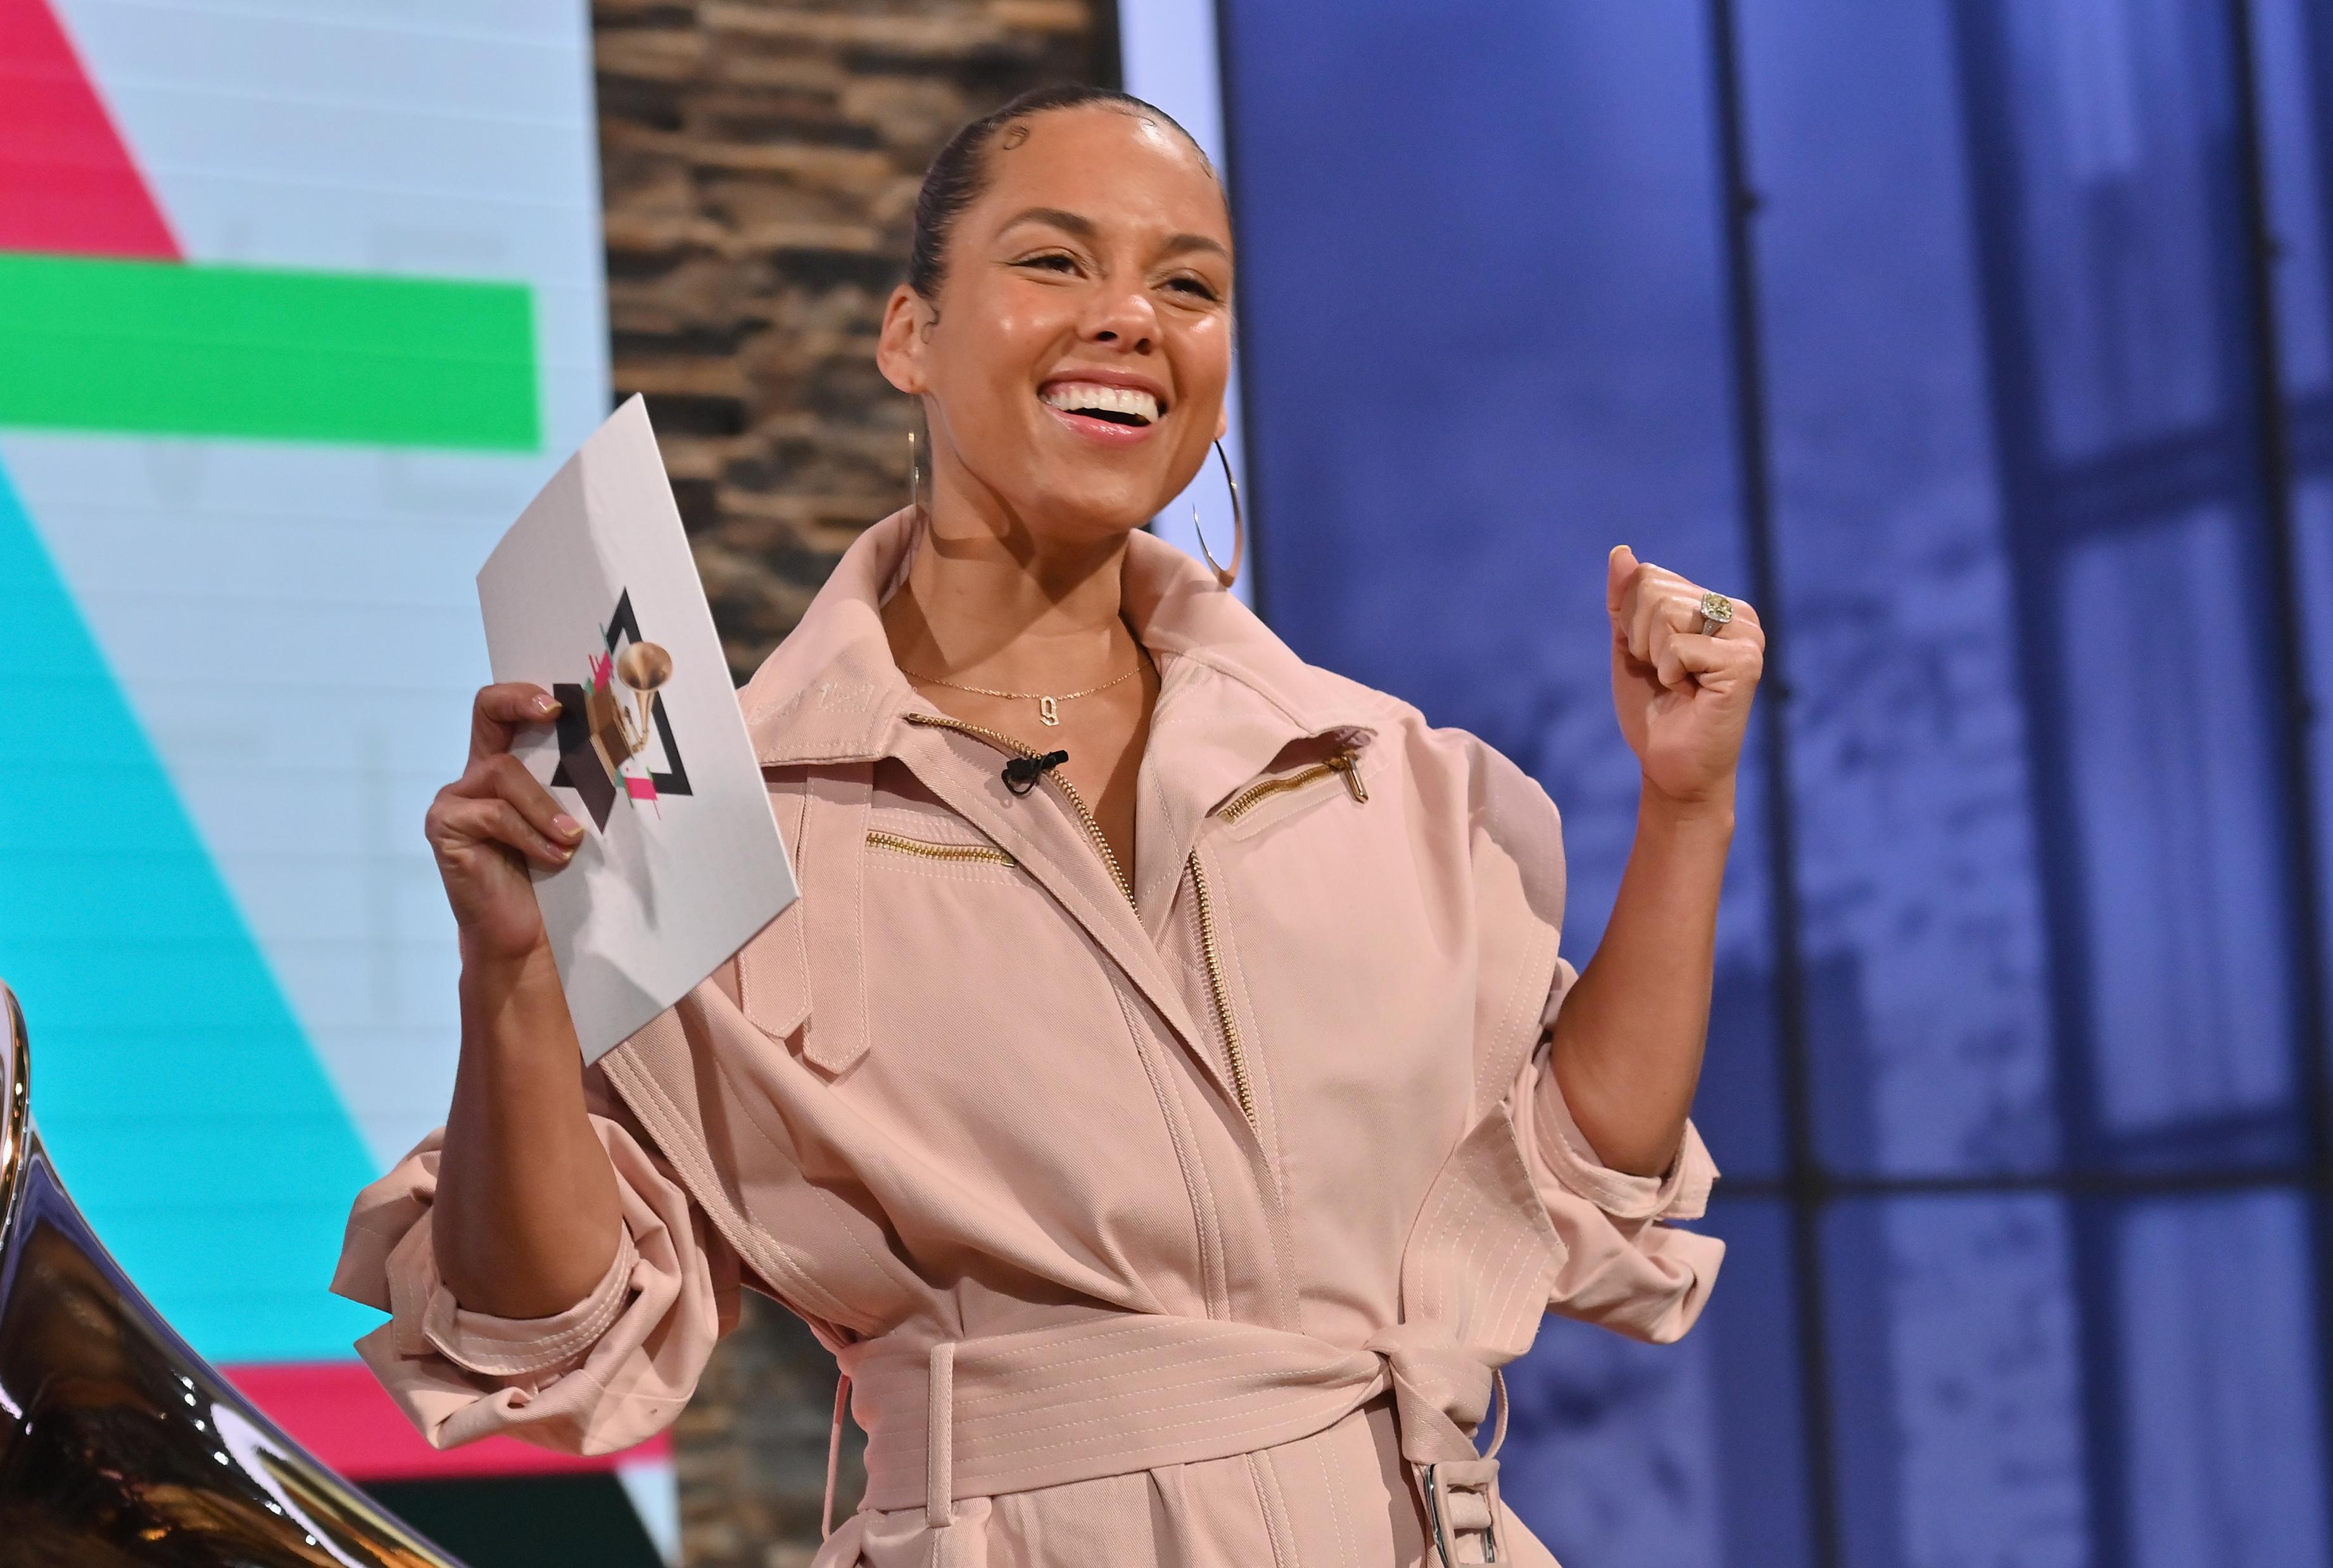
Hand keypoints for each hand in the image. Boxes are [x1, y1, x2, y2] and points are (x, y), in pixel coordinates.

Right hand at [425, 683, 585, 961]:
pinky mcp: (444, 827)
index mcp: (504, 766)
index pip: (502, 710)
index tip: (559, 704)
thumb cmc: (553, 876)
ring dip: (545, 807)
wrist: (524, 932)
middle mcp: (475, 775)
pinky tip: (553, 857)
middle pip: (486, 711)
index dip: (524, 695)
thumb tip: (618, 751)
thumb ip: (572, 788)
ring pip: (504, 774)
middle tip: (556, 714)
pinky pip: (494, 815)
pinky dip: (530, 835)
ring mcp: (455, 799)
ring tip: (571, 838)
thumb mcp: (567, 821)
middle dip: (522, 702)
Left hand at [1606, 546, 1764, 807]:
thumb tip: (1621, 551)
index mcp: (1715, 604)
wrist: (1670, 766)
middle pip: (1653, 589)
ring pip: (1665, 613)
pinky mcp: (1744, 662)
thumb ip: (1624, 600)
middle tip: (1666, 675)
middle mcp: (1738, 613)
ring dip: (1655, 657)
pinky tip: (1691, 694)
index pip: (1649, 577)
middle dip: (1641, 639)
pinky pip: (1678, 647)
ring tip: (1679, 684)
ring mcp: (1747, 636)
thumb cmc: (1655, 709)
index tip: (1654, 659)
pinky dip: (1670, 675)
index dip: (1632, 623)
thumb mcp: (1629, 646)